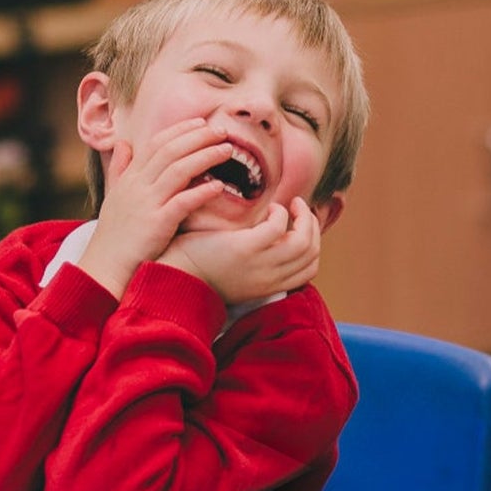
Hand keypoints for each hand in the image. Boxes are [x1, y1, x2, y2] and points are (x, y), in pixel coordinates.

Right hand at [78, 120, 231, 296]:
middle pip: (170, 151)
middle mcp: (137, 186)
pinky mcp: (157, 224)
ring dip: (205, 156)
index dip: (180, 130)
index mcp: (130, 177)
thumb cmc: (115, 234)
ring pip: (179, 170)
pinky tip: (219, 186)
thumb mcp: (114, 196)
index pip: (156, 143)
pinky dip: (201, 192)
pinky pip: (182, 203)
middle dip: (198, 137)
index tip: (202, 123)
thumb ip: (120, 168)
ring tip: (228, 150)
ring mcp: (147, 204)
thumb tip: (123, 143)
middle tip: (222, 130)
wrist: (106, 266)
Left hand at [161, 196, 322, 303]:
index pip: (311, 269)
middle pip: (312, 254)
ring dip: (304, 218)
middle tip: (301, 209)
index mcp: (269, 286)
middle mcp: (270, 278)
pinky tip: (269, 207)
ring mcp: (260, 265)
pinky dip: (280, 213)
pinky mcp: (246, 249)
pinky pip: (279, 227)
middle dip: (313, 227)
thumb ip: (259, 263)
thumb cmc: (202, 270)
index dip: (315, 244)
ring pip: (304, 242)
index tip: (304, 226)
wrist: (175, 277)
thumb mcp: (239, 274)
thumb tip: (274, 240)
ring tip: (292, 204)